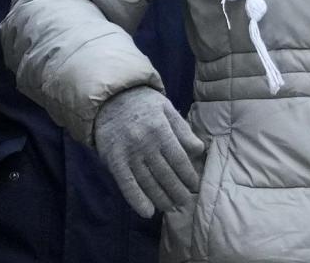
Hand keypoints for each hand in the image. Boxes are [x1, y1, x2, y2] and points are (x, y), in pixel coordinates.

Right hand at [94, 85, 205, 217]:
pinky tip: (147, 212)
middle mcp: (145, 143)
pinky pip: (126, 185)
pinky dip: (137, 200)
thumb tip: (199, 151)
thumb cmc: (144, 104)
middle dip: (178, 191)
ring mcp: (128, 153)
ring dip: (161, 199)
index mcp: (161, 129)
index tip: (195, 185)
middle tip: (186, 201)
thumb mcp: (166, 109)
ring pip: (148, 182)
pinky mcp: (114, 161)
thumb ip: (183, 130)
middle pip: (166, 174)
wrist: (110, 98)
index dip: (189, 175)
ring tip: (171, 207)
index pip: (179, 159)